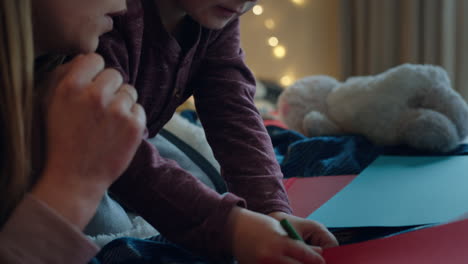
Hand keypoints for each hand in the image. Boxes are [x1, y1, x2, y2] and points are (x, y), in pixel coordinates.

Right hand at [32, 53, 145, 227]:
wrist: (75, 178)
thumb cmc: (60, 141)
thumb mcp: (49, 105)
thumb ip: (66, 76)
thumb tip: (86, 59)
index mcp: (71, 87)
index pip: (94, 59)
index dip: (95, 72)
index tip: (92, 86)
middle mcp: (95, 95)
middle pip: (115, 74)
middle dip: (110, 88)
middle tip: (100, 109)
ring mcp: (117, 111)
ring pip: (130, 91)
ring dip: (122, 103)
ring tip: (108, 123)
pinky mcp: (135, 126)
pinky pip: (140, 109)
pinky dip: (132, 119)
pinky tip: (118, 132)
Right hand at [227, 207, 324, 263]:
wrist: (233, 229)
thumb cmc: (259, 226)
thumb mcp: (281, 229)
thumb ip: (298, 243)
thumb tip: (318, 255)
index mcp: (281, 243)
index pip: (307, 256)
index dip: (319, 260)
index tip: (323, 261)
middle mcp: (273, 257)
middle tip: (313, 263)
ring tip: (294, 260)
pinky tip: (284, 263)